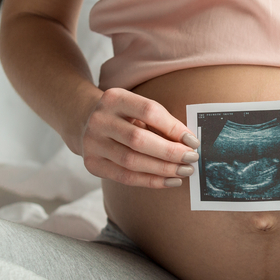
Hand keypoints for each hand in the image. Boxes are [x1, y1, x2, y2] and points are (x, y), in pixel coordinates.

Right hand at [78, 88, 199, 188]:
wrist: (86, 121)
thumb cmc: (124, 115)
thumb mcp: (138, 109)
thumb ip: (160, 122)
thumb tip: (189, 144)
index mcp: (114, 98)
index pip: (149, 111)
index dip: (173, 127)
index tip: (193, 141)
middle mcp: (99, 120)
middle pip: (138, 140)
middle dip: (170, 152)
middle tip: (191, 159)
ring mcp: (92, 143)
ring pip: (132, 162)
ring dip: (163, 169)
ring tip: (184, 171)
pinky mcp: (92, 164)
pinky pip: (125, 177)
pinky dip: (151, 181)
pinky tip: (170, 181)